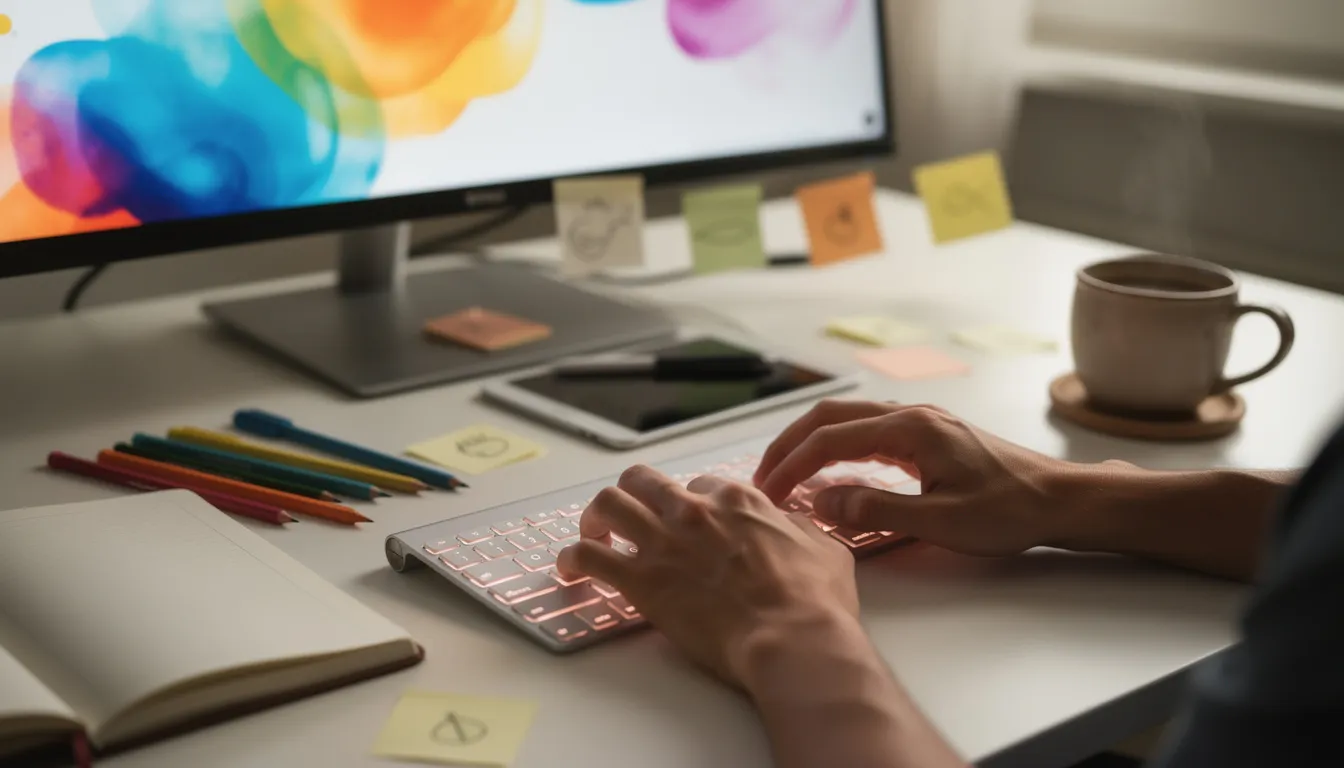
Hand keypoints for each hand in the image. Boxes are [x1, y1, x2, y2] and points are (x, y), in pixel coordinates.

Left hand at [557, 465, 859, 688]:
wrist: (792, 638)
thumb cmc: (814, 601)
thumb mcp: (824, 548)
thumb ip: (798, 529)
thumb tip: (790, 527)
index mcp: (737, 500)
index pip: (701, 484)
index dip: (694, 502)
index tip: (690, 521)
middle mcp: (694, 512)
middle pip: (644, 480)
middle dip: (635, 493)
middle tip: (631, 515)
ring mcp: (663, 543)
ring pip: (609, 504)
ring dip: (597, 516)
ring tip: (593, 533)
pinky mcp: (641, 581)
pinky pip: (589, 557)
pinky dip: (573, 558)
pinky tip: (571, 568)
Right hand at [755, 400, 1072, 556]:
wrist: (1059, 499)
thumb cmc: (1009, 510)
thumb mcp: (941, 521)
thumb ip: (877, 510)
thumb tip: (822, 503)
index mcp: (911, 429)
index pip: (830, 439)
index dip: (792, 465)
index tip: (768, 493)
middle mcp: (911, 415)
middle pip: (831, 416)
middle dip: (790, 445)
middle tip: (764, 479)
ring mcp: (921, 421)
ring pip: (848, 418)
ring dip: (812, 443)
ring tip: (787, 474)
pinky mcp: (928, 435)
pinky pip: (868, 430)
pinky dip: (837, 446)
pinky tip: (831, 471)